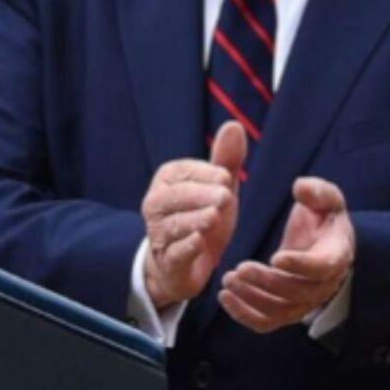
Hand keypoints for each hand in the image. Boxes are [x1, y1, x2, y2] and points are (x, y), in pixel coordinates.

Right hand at [141, 122, 245, 310]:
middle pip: (176, 197)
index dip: (205, 174)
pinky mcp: (168, 262)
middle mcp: (156, 204)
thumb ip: (226, 160)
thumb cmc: (201, 215)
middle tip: (226, 196)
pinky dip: (186, 248)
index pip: (184, 172)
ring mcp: (159, 234)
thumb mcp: (218, 188)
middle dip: (201, 195)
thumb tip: (233, 124)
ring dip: (194, 220)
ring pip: (175, 225)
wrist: (184, 265)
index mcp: (167, 180)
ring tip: (213, 217)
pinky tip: (199, 242)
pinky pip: (175, 253)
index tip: (226, 177)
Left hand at [219, 175, 352, 332]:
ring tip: (228, 280)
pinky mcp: (287, 311)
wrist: (323, 241)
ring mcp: (305, 302)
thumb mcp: (326, 198)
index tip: (276, 256)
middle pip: (297, 293)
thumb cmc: (323, 217)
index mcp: (336, 256)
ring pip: (280, 311)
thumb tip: (300, 187)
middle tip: (239, 268)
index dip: (300, 265)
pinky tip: (225, 298)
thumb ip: (316, 191)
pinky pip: (267, 322)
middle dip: (267, 283)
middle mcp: (324, 285)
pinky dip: (244, 315)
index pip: (321, 267)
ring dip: (252, 299)